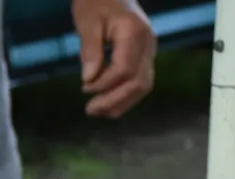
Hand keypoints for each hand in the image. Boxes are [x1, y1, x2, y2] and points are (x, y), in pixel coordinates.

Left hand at [72, 0, 156, 117]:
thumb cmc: (96, 2)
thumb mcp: (87, 21)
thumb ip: (90, 50)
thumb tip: (89, 79)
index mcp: (133, 32)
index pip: (124, 69)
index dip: (104, 84)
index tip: (84, 88)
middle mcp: (147, 43)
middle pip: (138, 82)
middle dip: (114, 100)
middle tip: (90, 110)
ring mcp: (150, 51)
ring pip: (143, 86)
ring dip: (121, 103)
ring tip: (98, 111)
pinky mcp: (146, 57)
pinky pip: (140, 82)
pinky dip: (125, 96)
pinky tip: (107, 103)